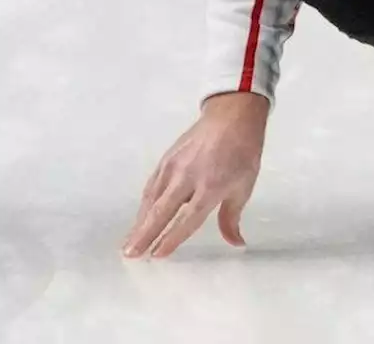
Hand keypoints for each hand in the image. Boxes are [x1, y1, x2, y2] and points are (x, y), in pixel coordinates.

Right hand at [123, 91, 269, 258]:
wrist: (232, 116)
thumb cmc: (243, 153)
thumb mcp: (244, 186)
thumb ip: (232, 218)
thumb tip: (236, 244)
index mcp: (211, 186)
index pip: (188, 219)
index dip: (172, 238)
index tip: (157, 255)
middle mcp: (188, 177)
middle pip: (162, 211)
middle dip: (144, 234)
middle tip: (129, 254)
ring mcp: (174, 166)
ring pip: (152, 199)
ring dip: (139, 222)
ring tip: (129, 244)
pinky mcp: (166, 159)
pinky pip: (152, 186)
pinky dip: (144, 204)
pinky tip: (140, 217)